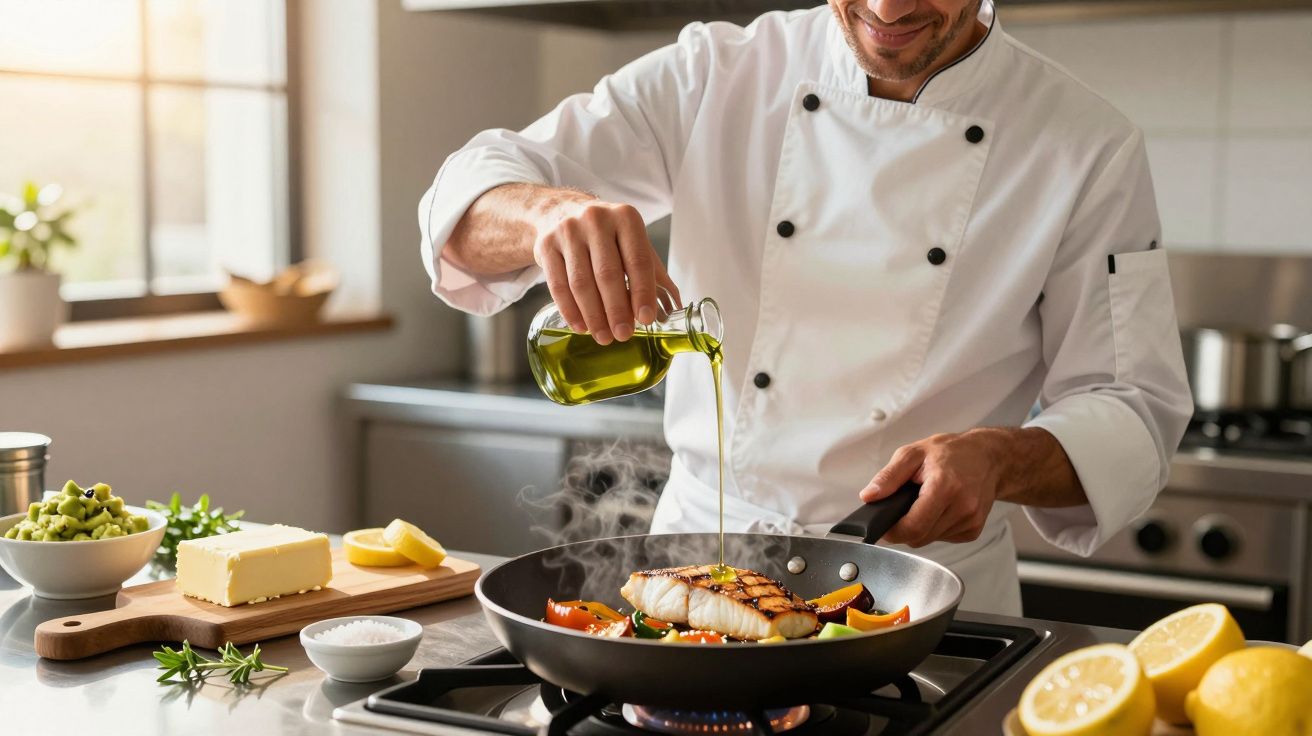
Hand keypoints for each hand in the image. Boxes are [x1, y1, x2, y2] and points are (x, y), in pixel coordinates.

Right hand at [532, 194, 679, 345]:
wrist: (561, 212)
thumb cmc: (606, 234)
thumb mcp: (632, 242)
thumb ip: (653, 272)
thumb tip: (674, 308)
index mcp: (625, 218)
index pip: (637, 260)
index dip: (642, 292)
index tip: (645, 318)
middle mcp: (596, 219)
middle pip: (607, 274)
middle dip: (617, 309)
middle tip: (623, 335)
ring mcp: (567, 231)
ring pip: (581, 282)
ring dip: (593, 315)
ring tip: (603, 336)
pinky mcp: (545, 245)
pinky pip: (557, 285)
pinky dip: (570, 310)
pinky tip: (580, 326)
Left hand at [857, 429, 1009, 546]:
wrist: (987, 457)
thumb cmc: (951, 452)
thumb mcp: (913, 453)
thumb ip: (888, 476)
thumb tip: (869, 496)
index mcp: (945, 487)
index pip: (913, 527)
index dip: (892, 531)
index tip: (883, 524)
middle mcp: (962, 507)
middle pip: (920, 537)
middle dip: (904, 528)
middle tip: (901, 508)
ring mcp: (971, 520)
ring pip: (930, 540)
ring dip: (920, 527)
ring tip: (924, 503)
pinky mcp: (974, 530)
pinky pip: (943, 538)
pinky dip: (934, 528)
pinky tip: (939, 509)